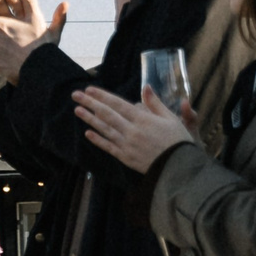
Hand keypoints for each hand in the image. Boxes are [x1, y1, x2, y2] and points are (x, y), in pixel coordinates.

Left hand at [71, 84, 195, 172]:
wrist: (180, 168)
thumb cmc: (179, 141)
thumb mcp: (170, 118)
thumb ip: (155, 103)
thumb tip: (146, 87)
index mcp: (143, 119)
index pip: (118, 104)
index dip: (102, 96)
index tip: (90, 89)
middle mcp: (132, 131)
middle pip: (107, 114)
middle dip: (90, 103)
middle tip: (75, 95)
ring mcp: (127, 145)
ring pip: (105, 129)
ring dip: (89, 119)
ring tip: (77, 110)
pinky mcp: (125, 157)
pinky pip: (108, 146)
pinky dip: (98, 139)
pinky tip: (87, 133)